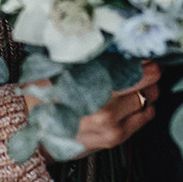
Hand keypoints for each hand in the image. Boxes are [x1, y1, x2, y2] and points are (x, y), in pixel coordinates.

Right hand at [23, 61, 160, 159]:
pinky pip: (145, 117)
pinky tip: (135, 101)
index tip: (141, 52)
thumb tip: (118, 44)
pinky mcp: (115, 137)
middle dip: (150, 71)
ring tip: (138, 83)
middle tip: (146, 65)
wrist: (32, 131)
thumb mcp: (63, 68)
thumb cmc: (45, 94)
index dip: (142, 56)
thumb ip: (89, 58)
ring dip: (148, 89)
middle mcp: (104, 103)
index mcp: (90, 80)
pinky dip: (145, 107)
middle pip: (147, 80)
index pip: (133, 64)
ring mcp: (112, 122)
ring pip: (149, 98)